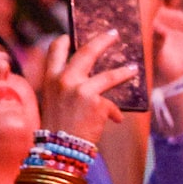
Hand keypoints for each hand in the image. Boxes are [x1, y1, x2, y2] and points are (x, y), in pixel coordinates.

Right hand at [35, 29, 131, 147]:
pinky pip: (110, 105)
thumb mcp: (53, 102)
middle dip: (102, 41)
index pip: (55, 50)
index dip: (64, 41)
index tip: (72, 36)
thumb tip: (90, 82)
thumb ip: (66, 89)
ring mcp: (81, 89)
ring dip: (124, 72)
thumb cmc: (56, 128)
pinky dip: (112, 113)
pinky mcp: (96, 102)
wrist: (59, 149)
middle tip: (114, 34)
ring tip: (133, 69)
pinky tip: (115, 120)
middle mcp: (64, 80)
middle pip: (86, 52)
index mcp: (50, 79)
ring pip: (109, 75)